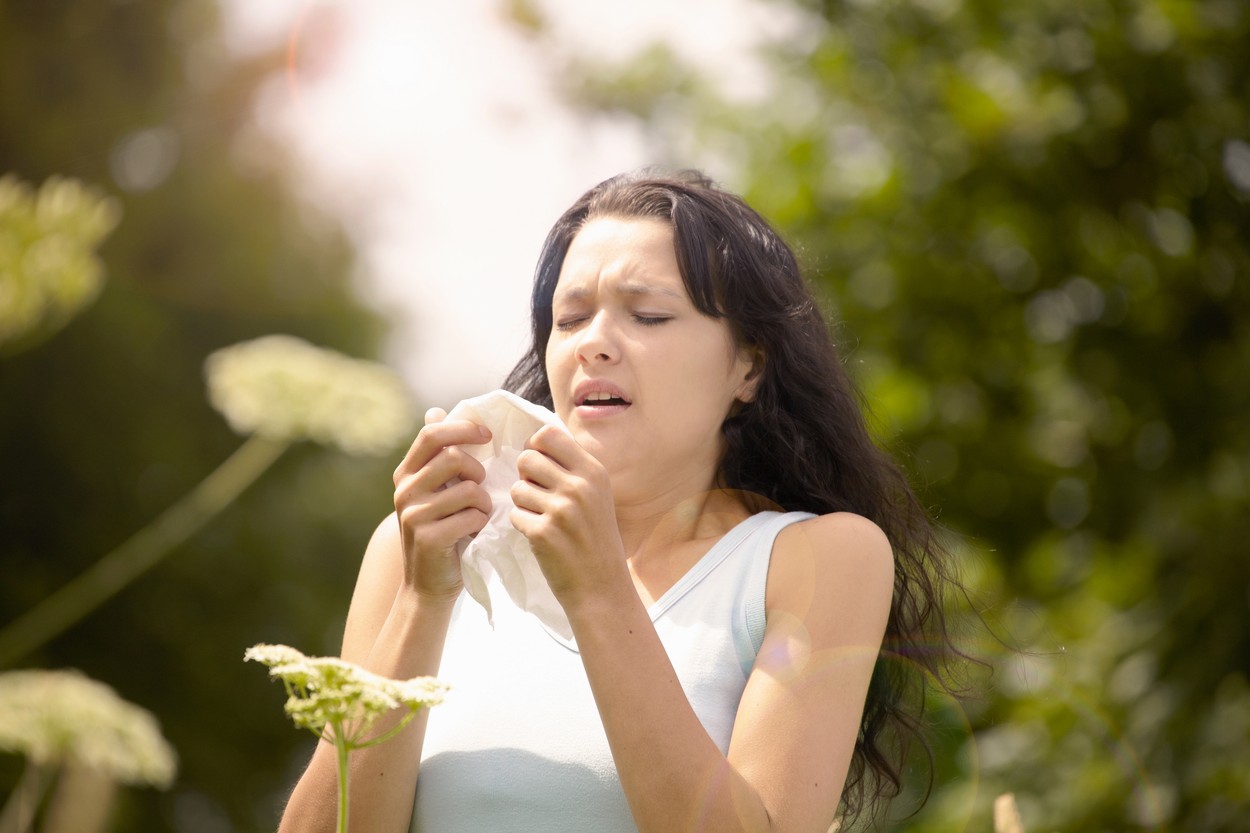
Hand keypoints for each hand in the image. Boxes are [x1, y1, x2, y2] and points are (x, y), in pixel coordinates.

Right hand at [392, 407, 492, 601]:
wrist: (428, 585)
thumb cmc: (441, 532)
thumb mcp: (435, 491)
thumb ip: (437, 456)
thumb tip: (435, 411)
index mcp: (406, 473)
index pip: (432, 433)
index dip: (463, 428)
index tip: (487, 435)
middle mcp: (404, 490)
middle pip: (454, 457)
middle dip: (479, 471)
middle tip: (481, 489)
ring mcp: (414, 514)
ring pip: (469, 488)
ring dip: (484, 502)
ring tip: (478, 515)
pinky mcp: (428, 537)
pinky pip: (472, 515)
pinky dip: (482, 523)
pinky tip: (473, 533)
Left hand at [509, 425, 627, 607]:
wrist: (602, 587)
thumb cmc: (596, 538)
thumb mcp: (597, 495)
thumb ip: (572, 468)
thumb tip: (535, 444)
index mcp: (593, 472)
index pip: (548, 435)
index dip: (536, 448)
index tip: (541, 467)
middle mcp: (579, 486)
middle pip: (527, 458)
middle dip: (526, 476)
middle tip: (539, 496)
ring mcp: (561, 510)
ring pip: (517, 487)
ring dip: (523, 503)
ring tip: (542, 517)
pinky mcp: (542, 533)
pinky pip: (515, 514)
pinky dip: (523, 524)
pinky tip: (541, 536)